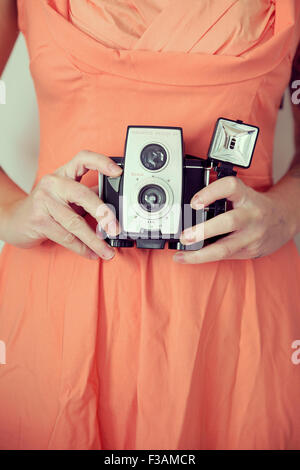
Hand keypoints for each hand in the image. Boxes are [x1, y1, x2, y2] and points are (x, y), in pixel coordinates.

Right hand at [1, 150, 122, 260]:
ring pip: (76, 223)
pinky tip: (91, 253)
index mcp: (64, 173)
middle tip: (116, 228)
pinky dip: (82, 248)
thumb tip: (115, 207)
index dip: (101, 162)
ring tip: (107, 251)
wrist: (15, 220)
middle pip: (84, 195)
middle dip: (104, 214)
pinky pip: (66, 237)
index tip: (117, 172)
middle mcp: (53, 183)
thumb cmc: (46, 207)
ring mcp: (44, 201)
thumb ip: (88, 196)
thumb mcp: (67, 196)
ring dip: (95, 241)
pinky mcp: (39, 220)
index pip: (83, 159)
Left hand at [174, 176, 296, 263]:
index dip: (211, 192)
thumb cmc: (255, 206)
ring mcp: (252, 236)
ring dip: (200, 254)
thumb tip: (190, 209)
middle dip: (203, 231)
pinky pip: (225, 257)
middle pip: (228, 222)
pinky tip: (191, 258)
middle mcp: (251, 215)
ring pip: (225, 248)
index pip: (230, 187)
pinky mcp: (250, 251)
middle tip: (184, 236)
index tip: (194, 202)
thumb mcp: (242, 194)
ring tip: (182, 255)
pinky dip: (206, 258)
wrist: (283, 220)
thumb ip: (221, 197)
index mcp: (247, 196)